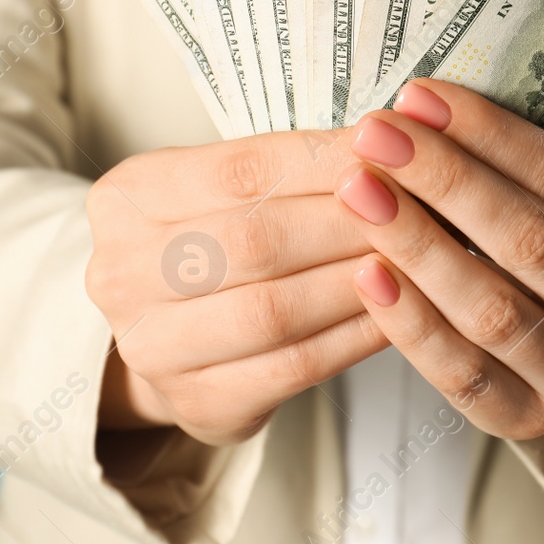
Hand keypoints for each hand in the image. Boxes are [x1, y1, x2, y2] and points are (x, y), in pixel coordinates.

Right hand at [84, 130, 386, 445]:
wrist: (172, 343)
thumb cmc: (213, 247)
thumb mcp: (220, 190)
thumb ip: (286, 168)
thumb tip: (395, 138)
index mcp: (125, 199)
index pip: (241, 170)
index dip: (327, 160)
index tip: (398, 149)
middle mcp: (121, 274)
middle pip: (258, 241)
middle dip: (351, 221)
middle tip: (422, 206)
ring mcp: (152, 349)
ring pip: (276, 310)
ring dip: (359, 281)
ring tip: (417, 256)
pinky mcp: (197, 405)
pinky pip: (294, 367)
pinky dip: (355, 336)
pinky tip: (398, 312)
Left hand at [336, 80, 543, 440]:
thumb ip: (529, 171)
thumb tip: (427, 110)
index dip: (491, 135)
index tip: (422, 96)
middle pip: (531, 244)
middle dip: (446, 181)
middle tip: (379, 136)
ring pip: (492, 310)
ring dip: (416, 243)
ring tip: (359, 191)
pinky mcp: (527, 422)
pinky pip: (462, 373)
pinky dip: (410, 321)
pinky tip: (366, 272)